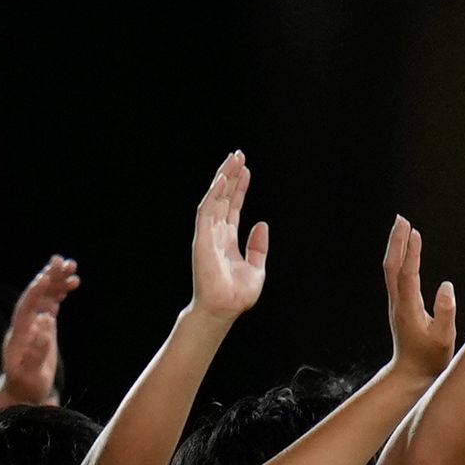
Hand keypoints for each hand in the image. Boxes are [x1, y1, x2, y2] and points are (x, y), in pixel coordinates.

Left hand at [0, 254, 74, 402]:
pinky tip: (72, 282)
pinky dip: (60, 292)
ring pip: (45, 296)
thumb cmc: (26, 386)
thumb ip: (37, 353)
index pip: (26, 307)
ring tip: (71, 266)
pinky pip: (51, 304)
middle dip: (48, 277)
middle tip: (61, 261)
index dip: (35, 292)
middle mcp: (24, 324)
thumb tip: (46, 327)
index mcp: (19, 333)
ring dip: (56, 280)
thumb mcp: (31, 375)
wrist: (23, 392)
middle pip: (36, 295)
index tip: (46, 277)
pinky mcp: (44, 326)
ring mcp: (34, 323)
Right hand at [189, 154, 267, 319]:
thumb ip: (258, 247)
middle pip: (223, 197)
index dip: (239, 188)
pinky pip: (207, 210)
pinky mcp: (203, 237)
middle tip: (238, 155)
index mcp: (227, 239)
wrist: (225, 308)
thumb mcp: (256, 268)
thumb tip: (262, 225)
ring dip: (223, 178)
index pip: (233, 207)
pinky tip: (222, 178)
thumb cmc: (237, 295)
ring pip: (215, 198)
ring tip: (233, 159)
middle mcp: (216, 233)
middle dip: (231, 176)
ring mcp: (208, 234)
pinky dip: (214, 193)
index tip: (246, 170)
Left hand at [383, 217, 455, 376]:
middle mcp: (398, 303)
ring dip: (396, 246)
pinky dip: (399, 258)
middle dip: (396, 241)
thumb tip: (446, 287)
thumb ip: (446, 313)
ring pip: (392, 269)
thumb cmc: (429, 360)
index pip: (407, 275)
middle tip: (401, 219)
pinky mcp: (400, 305)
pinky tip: (406, 251)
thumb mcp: (444, 340)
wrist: (411, 376)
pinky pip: (396, 276)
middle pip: (392, 266)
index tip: (414, 233)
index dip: (410, 253)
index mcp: (408, 309)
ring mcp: (396, 303)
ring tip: (402, 227)